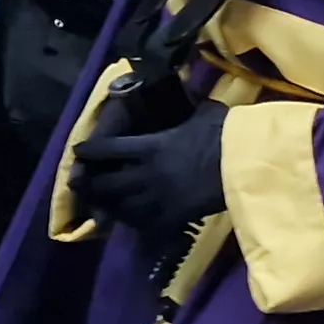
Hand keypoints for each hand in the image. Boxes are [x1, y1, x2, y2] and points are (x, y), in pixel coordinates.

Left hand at [71, 98, 228, 234]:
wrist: (247, 167)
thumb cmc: (227, 135)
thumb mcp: (204, 114)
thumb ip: (188, 112)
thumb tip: (190, 98)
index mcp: (151, 146)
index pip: (109, 149)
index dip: (90, 151)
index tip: (79, 152)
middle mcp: (147, 174)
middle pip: (107, 183)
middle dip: (88, 184)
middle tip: (76, 184)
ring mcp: (159, 199)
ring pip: (121, 208)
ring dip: (107, 207)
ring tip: (97, 207)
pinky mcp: (175, 217)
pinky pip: (146, 225)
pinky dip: (135, 224)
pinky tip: (130, 223)